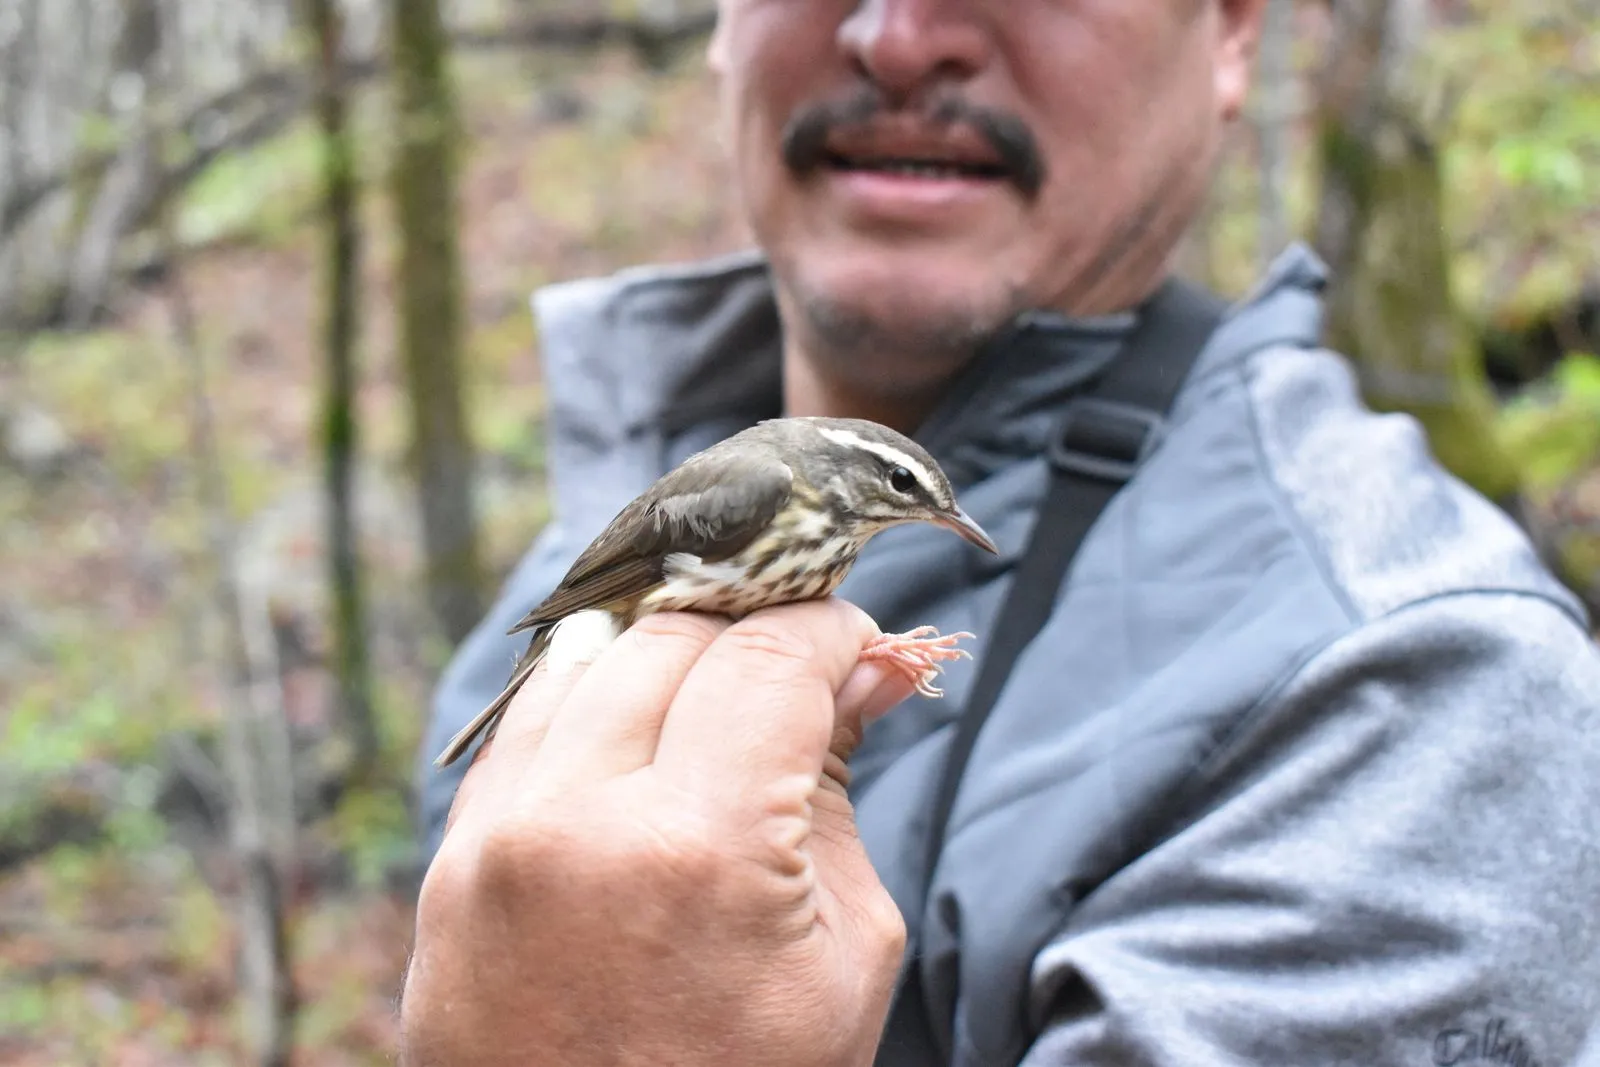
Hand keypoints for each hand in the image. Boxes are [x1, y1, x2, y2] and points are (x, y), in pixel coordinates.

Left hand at [400, 598, 916, 1066]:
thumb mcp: (845, 953)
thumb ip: (838, 790)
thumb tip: (865, 673)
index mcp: (702, 854)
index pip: (769, 660)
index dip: (829, 631)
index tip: (853, 644)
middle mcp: (581, 826)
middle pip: (674, 639)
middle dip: (748, 637)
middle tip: (791, 676)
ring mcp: (496, 845)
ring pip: (585, 661)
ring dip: (663, 659)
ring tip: (713, 701)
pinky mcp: (450, 868)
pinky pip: (522, 730)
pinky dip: (586, 707)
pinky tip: (633, 737)